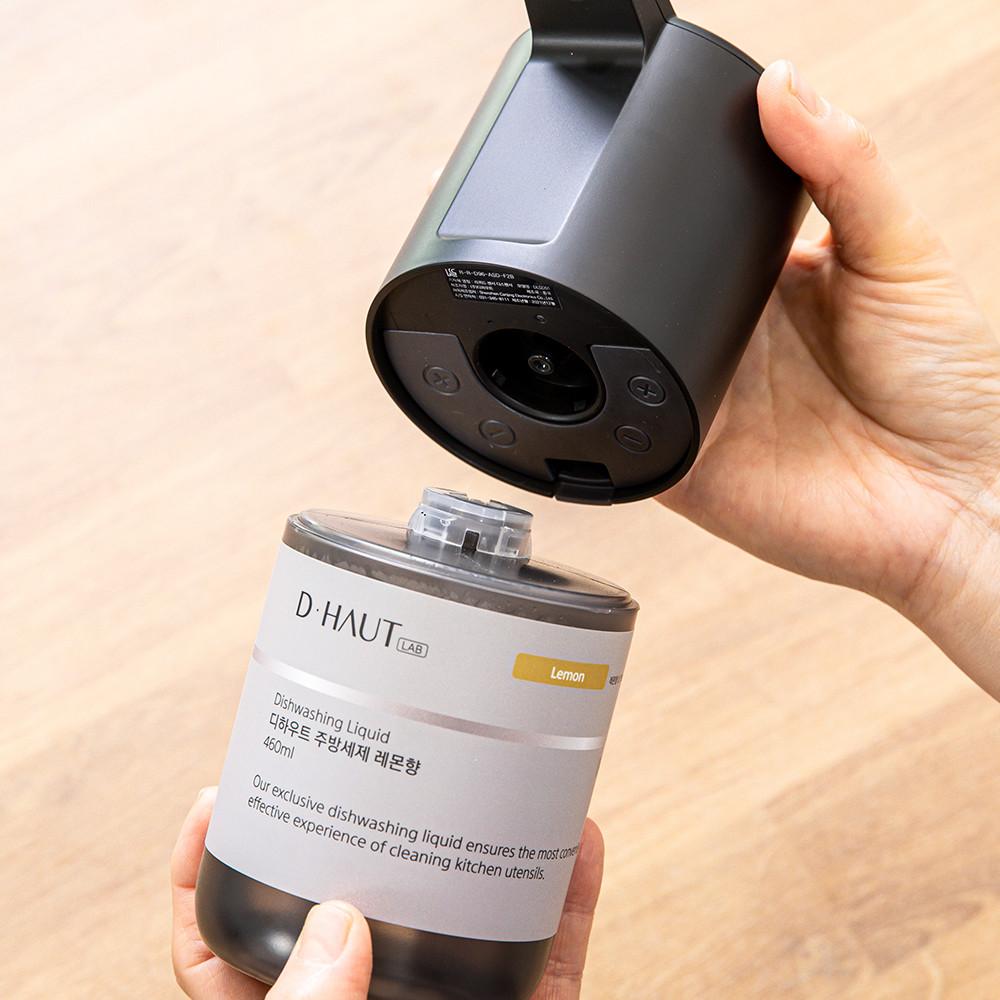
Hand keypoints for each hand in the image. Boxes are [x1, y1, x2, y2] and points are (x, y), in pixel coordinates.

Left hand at [172, 788, 604, 999]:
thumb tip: (336, 925)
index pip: (225, 940)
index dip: (213, 868)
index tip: (223, 800)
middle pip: (357, 899)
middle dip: (370, 827)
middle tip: (380, 758)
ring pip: (459, 915)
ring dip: (479, 843)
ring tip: (493, 776)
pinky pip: (544, 960)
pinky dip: (564, 901)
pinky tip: (575, 843)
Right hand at [660, 60, 999, 693]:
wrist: (955, 500)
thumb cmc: (951, 386)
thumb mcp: (902, 253)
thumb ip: (843, 167)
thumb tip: (783, 83)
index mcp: (771, 285)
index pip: (699, 229)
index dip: (672, 194)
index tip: (655, 149)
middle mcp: (729, 341)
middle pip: (647, 288)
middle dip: (626, 260)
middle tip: (625, 230)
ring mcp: (702, 401)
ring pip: (623, 353)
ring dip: (612, 329)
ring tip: (626, 299)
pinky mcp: (683, 461)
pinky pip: (625, 432)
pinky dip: (611, 408)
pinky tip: (624, 376)